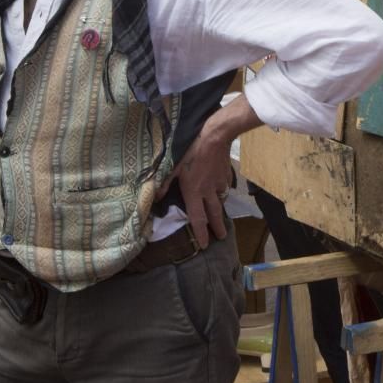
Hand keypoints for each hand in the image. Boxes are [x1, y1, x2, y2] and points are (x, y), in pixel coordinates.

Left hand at [156, 131, 231, 248]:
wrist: (214, 137)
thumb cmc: (190, 151)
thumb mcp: (173, 166)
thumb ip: (165, 182)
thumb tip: (155, 197)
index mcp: (194, 192)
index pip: (198, 217)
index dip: (201, 233)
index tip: (205, 244)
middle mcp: (208, 192)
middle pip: (214, 214)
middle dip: (217, 228)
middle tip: (221, 237)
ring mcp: (219, 184)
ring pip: (221, 200)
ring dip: (220, 210)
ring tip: (221, 216)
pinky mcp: (226, 175)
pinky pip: (225, 187)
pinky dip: (223, 191)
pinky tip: (222, 190)